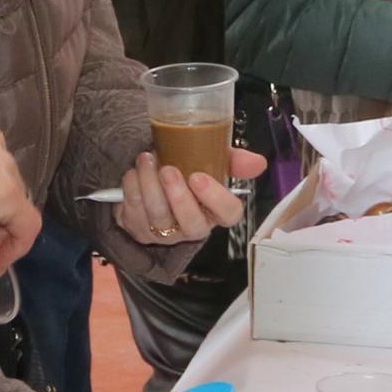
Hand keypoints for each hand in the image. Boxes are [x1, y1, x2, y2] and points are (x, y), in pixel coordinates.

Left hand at [112, 146, 257, 246]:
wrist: (152, 176)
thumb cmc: (186, 170)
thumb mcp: (210, 160)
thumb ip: (233, 160)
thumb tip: (258, 162)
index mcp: (216, 210)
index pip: (228, 214)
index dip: (215, 198)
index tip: (199, 177)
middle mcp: (193, 226)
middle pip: (192, 223)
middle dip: (178, 196)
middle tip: (168, 170)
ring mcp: (166, 233)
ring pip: (159, 216)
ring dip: (149, 185)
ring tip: (146, 159)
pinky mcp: (140, 231)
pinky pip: (135, 212)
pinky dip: (132, 188)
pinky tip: (134, 172)